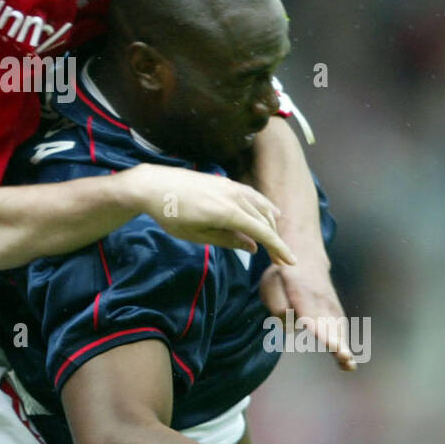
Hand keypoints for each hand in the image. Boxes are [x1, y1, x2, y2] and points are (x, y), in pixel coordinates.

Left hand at [134, 165, 295, 266]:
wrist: (154, 186)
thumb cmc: (171, 214)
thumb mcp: (197, 235)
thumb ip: (228, 240)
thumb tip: (252, 247)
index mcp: (228, 212)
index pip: (262, 232)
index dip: (278, 247)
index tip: (290, 261)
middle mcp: (234, 196)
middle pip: (264, 220)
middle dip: (274, 240)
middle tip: (280, 259)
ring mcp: (230, 186)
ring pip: (261, 206)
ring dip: (271, 223)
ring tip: (276, 239)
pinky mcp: (225, 182)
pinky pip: (252, 195)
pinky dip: (263, 206)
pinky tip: (269, 212)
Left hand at [260, 263, 355, 370]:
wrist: (306, 257)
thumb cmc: (282, 276)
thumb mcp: (270, 285)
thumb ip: (277, 306)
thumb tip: (291, 325)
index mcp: (300, 290)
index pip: (310, 314)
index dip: (320, 329)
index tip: (329, 343)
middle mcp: (319, 298)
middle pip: (328, 323)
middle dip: (335, 341)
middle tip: (344, 357)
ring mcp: (330, 303)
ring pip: (337, 327)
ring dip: (343, 347)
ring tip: (349, 365)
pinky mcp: (335, 310)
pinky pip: (340, 328)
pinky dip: (345, 344)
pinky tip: (348, 362)